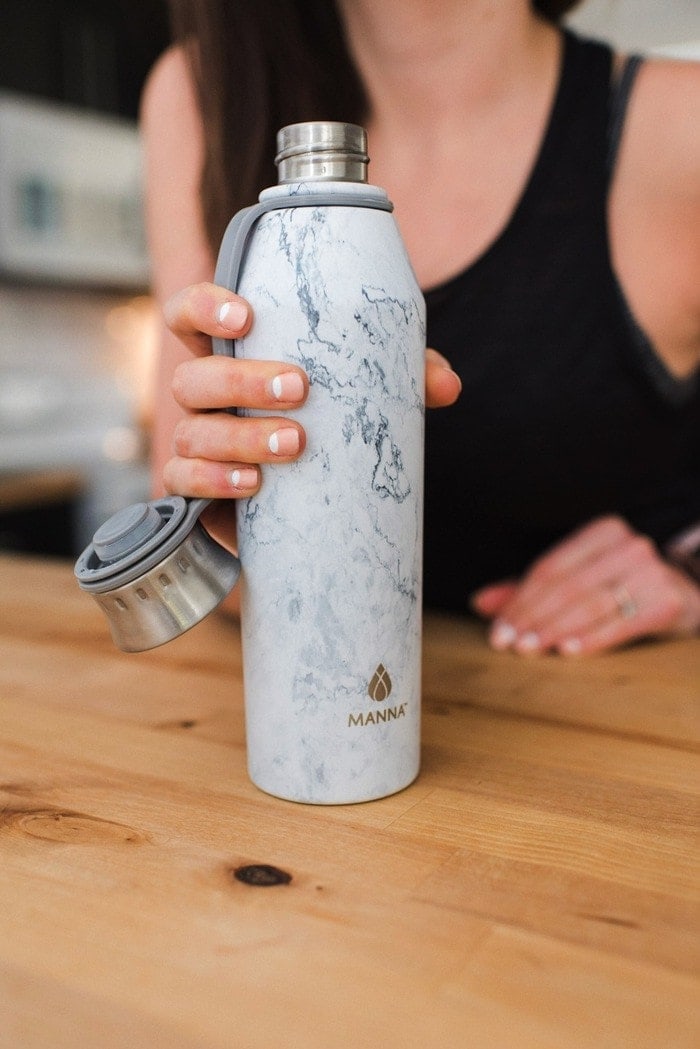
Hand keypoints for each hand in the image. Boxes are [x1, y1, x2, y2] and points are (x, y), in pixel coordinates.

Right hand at [160, 281, 461, 502]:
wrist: (314, 504)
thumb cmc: (331, 422)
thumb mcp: (367, 390)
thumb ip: (404, 376)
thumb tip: (447, 386)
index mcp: (231, 353)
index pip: (189, 314)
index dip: (204, 307)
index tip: (246, 316)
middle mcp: (204, 395)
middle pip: (193, 376)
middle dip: (242, 381)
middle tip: (299, 389)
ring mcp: (195, 441)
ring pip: (192, 432)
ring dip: (241, 436)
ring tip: (295, 443)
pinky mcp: (198, 490)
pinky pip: (185, 481)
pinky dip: (215, 480)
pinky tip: (253, 483)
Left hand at [471, 516, 699, 655]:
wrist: (686, 594)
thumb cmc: (622, 587)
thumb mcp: (577, 580)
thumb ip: (530, 591)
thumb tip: (480, 602)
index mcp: (601, 532)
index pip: (550, 568)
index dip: (520, 600)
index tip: (498, 630)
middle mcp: (627, 546)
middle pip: (567, 586)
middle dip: (533, 618)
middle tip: (510, 644)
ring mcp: (650, 572)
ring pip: (590, 604)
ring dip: (555, 629)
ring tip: (530, 649)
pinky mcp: (666, 601)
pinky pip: (621, 623)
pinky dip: (592, 638)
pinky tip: (568, 651)